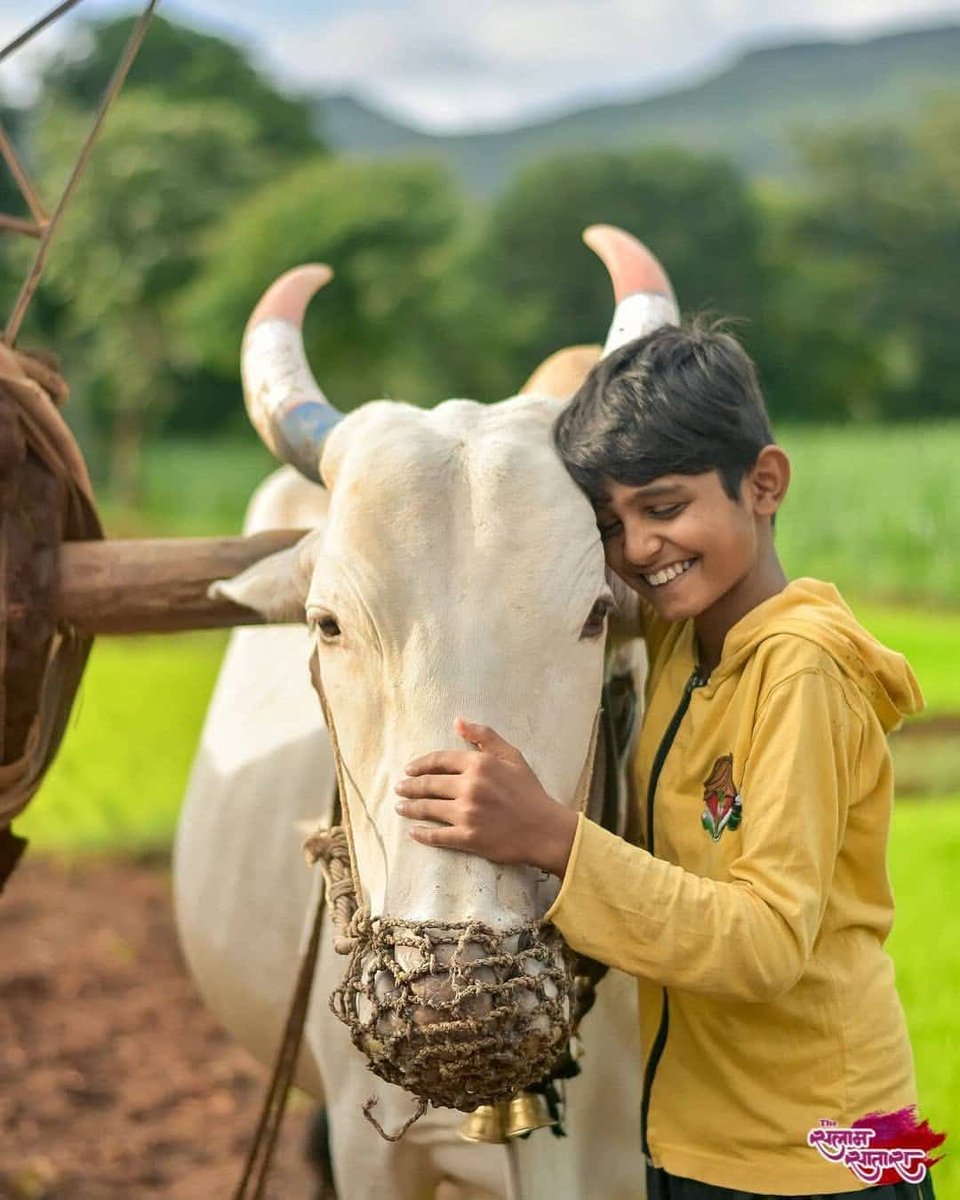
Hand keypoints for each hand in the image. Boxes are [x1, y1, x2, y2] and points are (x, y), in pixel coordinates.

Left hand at [394, 718, 577, 876]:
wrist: (544, 829)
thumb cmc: (529, 791)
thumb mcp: (512, 756)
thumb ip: (485, 736)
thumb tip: (457, 722)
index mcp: (479, 764)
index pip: (439, 760)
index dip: (420, 764)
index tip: (409, 769)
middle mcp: (470, 787)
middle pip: (429, 784)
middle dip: (409, 786)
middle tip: (399, 788)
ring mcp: (467, 813)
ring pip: (428, 808)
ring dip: (410, 808)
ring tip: (400, 807)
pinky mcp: (468, 837)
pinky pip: (438, 836)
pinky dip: (422, 835)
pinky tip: (414, 833)